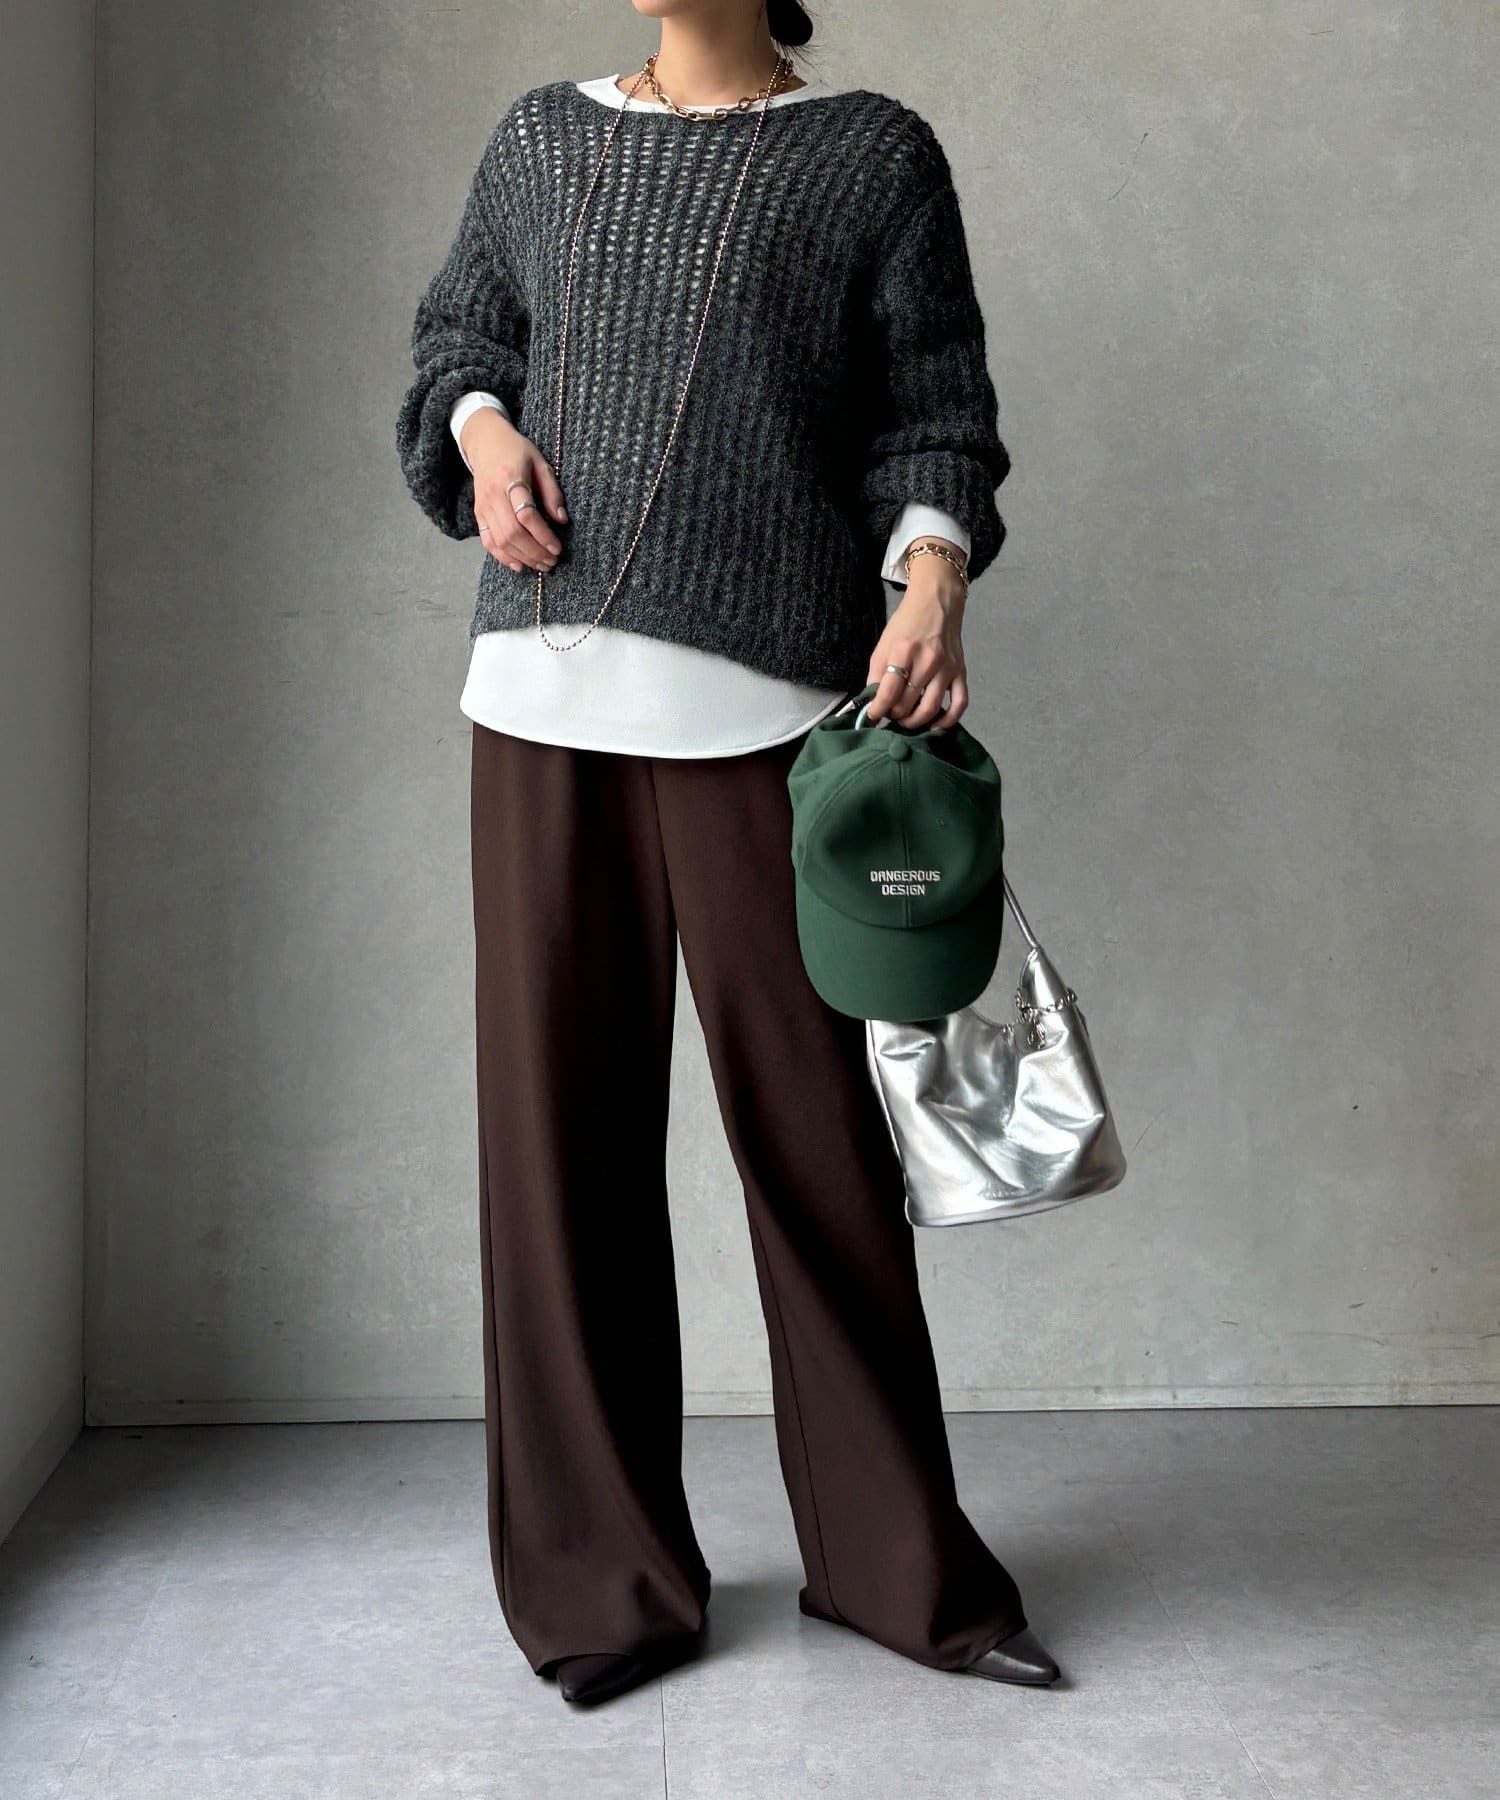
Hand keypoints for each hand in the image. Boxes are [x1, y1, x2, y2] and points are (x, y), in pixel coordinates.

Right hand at [464, 409, 567, 572]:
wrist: (486, 443)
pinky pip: (488, 541)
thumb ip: (552, 491)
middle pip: (512, 533)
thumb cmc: (517, 451)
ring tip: (541, 565)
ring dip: (522, 558)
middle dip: (534, 552)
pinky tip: (519, 565)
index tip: (558, 548)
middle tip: (552, 561)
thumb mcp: (540, 463)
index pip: (526, 514)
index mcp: (511, 479)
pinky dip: (502, 557)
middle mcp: (493, 495)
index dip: (543, 535)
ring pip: (500, 541)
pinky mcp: (478, 514)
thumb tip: (562, 520)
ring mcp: (483, 506)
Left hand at [865, 546, 969, 728]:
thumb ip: (876, 675)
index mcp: (904, 652)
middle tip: (889, 715)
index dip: (878, 710)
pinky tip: (935, 725)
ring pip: (930, 709)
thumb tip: (872, 704)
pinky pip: (959, 704)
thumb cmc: (906, 624)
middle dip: (894, 715)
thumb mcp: (883, 644)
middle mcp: (927, 661)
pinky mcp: (961, 672)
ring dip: (914, 722)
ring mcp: (947, 668)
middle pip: (907, 703)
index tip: (872, 719)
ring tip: (905, 721)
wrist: (937, 603)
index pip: (889, 691)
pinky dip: (948, 720)